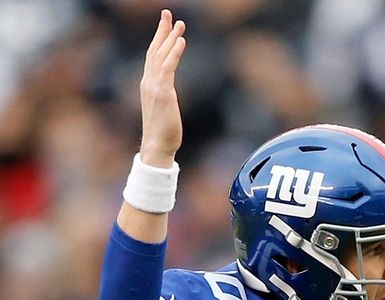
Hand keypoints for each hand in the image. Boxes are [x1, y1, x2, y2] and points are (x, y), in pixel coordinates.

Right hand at [139, 9, 186, 167]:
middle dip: (161, 30)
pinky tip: (181, 41)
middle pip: (154, 50)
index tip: (165, 25)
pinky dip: (174, 52)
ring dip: (170, 37)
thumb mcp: (164, 109)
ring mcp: (154, 87)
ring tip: (179, 23)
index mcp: (148, 85)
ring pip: (160, 55)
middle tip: (168, 13)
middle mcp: (148, 82)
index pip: (152, 56)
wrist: (157, 146)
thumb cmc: (163, 132)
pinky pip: (168, 67)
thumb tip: (168, 93)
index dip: (158, 39)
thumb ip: (164, 96)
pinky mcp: (163, 93)